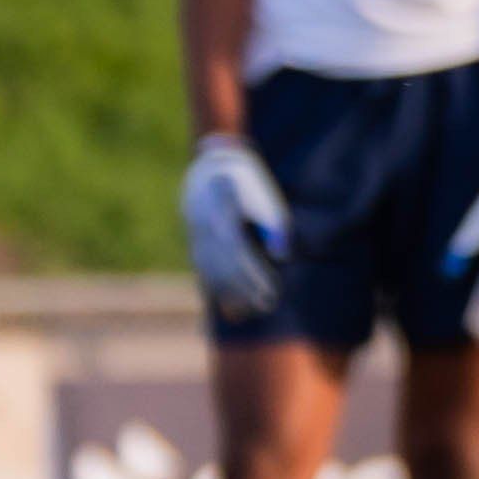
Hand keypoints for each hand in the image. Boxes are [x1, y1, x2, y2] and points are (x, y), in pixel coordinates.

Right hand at [180, 132, 289, 329]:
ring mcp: (196, 235)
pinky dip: (214, 288)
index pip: (240, 253)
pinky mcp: (194, 242)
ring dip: (229, 294)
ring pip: (211, 270)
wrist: (210, 166)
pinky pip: (203, 270)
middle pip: (225, 265)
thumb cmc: (247, 181)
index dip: (254, 275)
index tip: (271, 290)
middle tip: (267, 306)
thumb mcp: (264, 196)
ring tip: (249, 312)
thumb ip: (275, 225)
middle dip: (245, 289)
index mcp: (224, 212)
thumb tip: (283, 255)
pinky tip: (227, 307)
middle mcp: (205, 226)